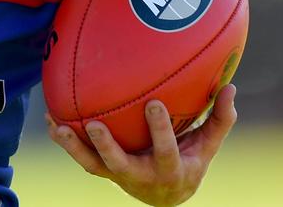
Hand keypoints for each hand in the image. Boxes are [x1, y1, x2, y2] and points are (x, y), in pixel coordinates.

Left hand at [46, 84, 236, 205]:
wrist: (167, 196)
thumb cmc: (191, 160)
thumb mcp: (209, 145)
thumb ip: (220, 119)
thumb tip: (231, 87)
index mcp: (169, 170)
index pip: (165, 151)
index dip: (159, 131)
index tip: (154, 103)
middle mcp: (140, 177)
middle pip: (120, 165)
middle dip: (107, 146)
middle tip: (95, 124)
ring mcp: (118, 176)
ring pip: (92, 165)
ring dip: (73, 146)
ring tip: (57, 125)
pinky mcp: (103, 171)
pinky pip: (81, 156)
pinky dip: (65, 139)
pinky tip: (51, 118)